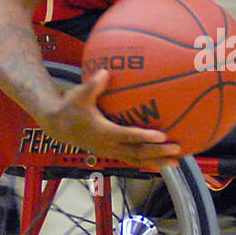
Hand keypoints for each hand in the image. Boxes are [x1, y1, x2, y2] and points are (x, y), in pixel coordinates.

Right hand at [36, 70, 183, 170]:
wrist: (58, 125)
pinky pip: (133, 160)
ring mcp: (111, 151)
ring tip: (176, 162)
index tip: (162, 136)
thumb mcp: (79, 94)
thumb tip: (106, 72)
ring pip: (137, 160)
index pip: (127, 135)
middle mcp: (108, 145)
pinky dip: (148, 161)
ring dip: (157, 161)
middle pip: (137, 152)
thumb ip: (94, 85)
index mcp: (103, 132)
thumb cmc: (70, 107)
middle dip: (158, 152)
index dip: (144, 136)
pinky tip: (163, 160)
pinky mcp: (112, 153)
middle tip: (176, 148)